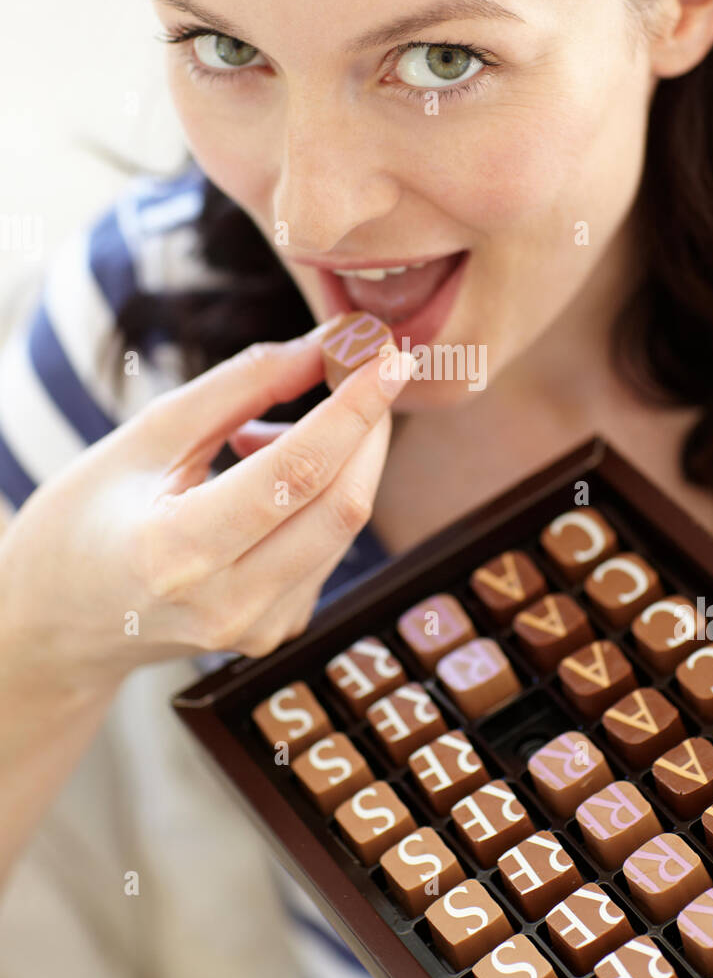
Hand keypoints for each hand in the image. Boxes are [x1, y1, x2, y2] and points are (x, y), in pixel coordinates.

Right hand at [0, 323, 412, 691]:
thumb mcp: (145, 435)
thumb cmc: (86, 519)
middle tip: (365, 366)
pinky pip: (327, 548)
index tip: (388, 354)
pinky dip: (318, 495)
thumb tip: (324, 346)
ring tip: (263, 431)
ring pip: (343, 525)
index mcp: (176, 551)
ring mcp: (259, 628)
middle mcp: (228, 604)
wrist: (60, 624)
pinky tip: (265, 479)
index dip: (353, 408)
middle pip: (342, 504)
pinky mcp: (278, 631)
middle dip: (369, 425)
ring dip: (339, 458)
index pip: (296, 474)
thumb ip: (240, 387)